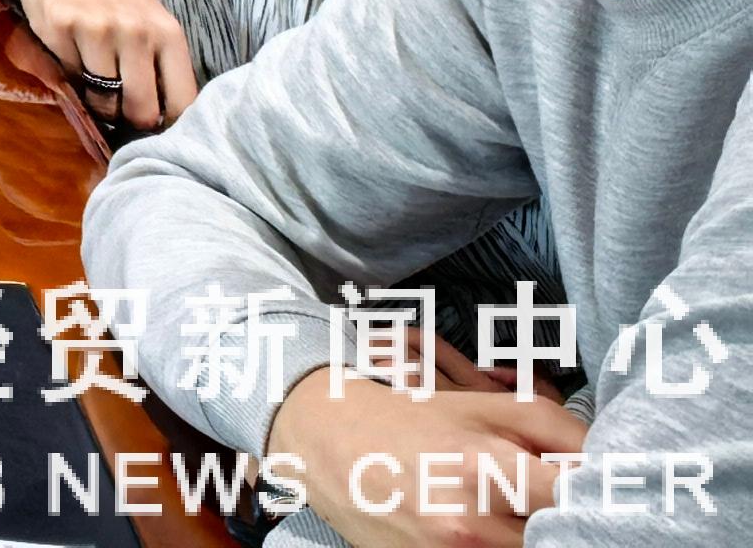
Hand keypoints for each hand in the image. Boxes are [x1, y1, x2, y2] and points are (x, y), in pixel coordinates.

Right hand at [6, 0, 201, 127]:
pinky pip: (70, 76)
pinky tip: (71, 49)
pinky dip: (71, 72)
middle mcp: (137, 32)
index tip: (156, 131)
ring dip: (96, 98)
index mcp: (168, 33)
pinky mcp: (62, 27)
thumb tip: (164, 124)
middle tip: (119, 109)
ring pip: (102, 98)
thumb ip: (161, 66)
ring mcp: (98, 29)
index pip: (182, 103)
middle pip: (141, 110)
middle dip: (128, 119)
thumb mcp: (151, 22)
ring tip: (94, 78)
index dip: (169, 128)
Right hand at [262, 376, 586, 547]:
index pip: (579, 499)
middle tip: (559, 501)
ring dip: (536, 534)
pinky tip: (494, 526)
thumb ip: (560, 431)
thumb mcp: (487, 406)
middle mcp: (471, 523)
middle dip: (570, 520)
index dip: (603, 495)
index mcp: (489, 470)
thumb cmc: (414, 418)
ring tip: (515, 509)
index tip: (610, 490)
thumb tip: (612, 465)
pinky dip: (500, 543)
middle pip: (560, 537)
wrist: (327, 438)